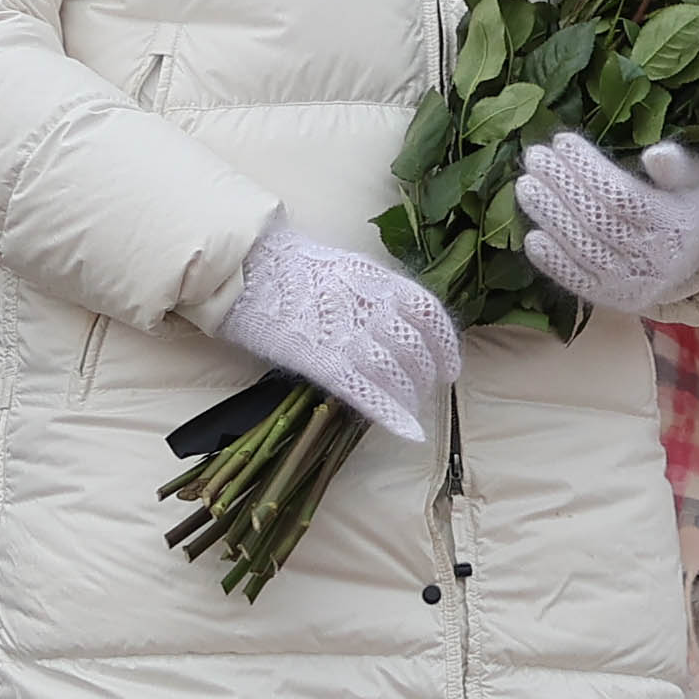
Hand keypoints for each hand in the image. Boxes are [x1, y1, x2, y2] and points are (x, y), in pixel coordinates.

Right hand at [217, 216, 458, 449]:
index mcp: (379, 281)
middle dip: (425, 375)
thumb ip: (371, 294)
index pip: (429, 314)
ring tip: (410, 408)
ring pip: (397, 373)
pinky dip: (392, 413)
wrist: (248, 267)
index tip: (449, 366)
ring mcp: (350, 335)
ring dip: (409, 396)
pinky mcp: (325, 360)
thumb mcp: (344, 268)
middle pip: (416, 348)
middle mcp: (372, 307)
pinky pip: (368, 391)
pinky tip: (408, 431)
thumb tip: (391, 321)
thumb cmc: (289, 267)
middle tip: (424, 391)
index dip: (445, 345)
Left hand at [513, 133, 698, 319]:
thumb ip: (677, 165)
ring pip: (583, 249)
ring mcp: (630, 283)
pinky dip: (552, 262)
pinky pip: (578, 282)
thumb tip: (654, 154)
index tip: (562, 141)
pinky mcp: (611, 299)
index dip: (589, 168)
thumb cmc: (685, 210)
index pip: (623, 196)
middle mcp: (652, 258)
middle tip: (534, 157)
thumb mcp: (694, 180)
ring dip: (550, 217)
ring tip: (525, 186)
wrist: (693, 265)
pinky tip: (531, 238)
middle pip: (597, 220)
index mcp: (674, 224)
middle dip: (562, 186)